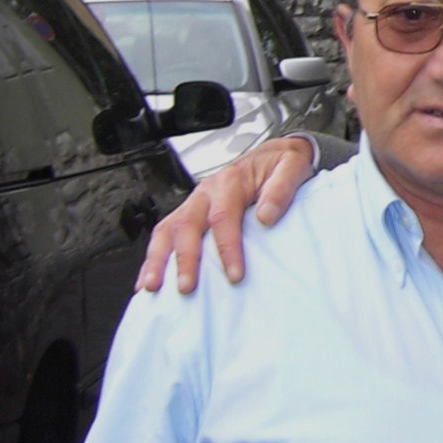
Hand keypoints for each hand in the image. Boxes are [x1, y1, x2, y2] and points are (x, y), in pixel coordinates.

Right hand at [137, 136, 318, 291]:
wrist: (273, 155)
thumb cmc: (281, 165)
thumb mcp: (293, 166)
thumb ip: (282, 189)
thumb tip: (267, 216)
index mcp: (230, 181)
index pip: (224, 217)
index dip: (228, 248)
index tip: (235, 275)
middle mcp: (207, 192)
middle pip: (188, 225)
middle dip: (185, 259)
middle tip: (187, 287)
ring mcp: (194, 203)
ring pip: (168, 229)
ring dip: (158, 259)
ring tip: (153, 287)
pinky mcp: (190, 213)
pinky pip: (166, 233)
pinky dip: (155, 257)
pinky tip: (150, 280)